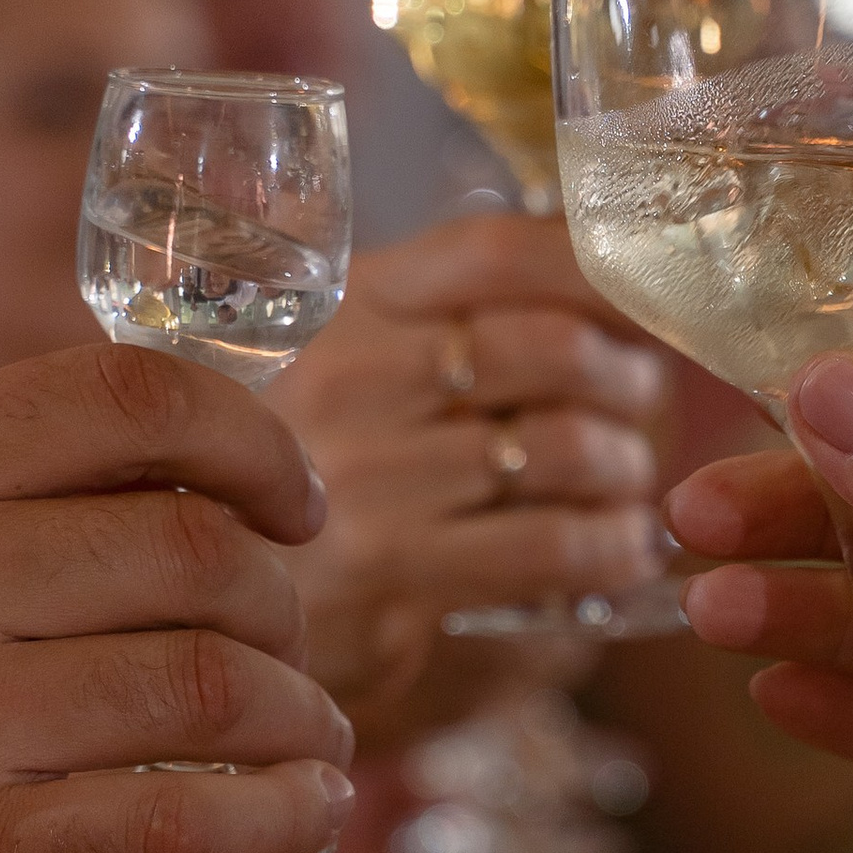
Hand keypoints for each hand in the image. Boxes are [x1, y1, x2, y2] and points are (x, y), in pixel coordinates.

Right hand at [0, 343, 356, 852]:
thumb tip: (162, 481)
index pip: (132, 394)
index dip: (255, 442)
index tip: (295, 504)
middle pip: (198, 548)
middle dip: (284, 605)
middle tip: (291, 649)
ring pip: (211, 684)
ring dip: (298, 718)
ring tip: (310, 742)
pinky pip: (177, 827)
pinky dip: (276, 821)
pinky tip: (305, 819)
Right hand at [269, 212, 665, 742]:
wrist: (203, 600)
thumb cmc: (308, 468)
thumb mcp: (349, 361)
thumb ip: (442, 311)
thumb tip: (597, 264)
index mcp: (349, 303)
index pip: (495, 252)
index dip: (597, 267)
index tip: (649, 298)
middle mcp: (354, 376)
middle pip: (556, 349)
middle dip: (631, 381)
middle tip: (643, 409)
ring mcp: (370, 476)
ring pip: (570, 448)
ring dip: (629, 470)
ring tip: (626, 485)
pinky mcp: (392, 571)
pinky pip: (554, 546)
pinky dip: (614, 548)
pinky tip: (618, 552)